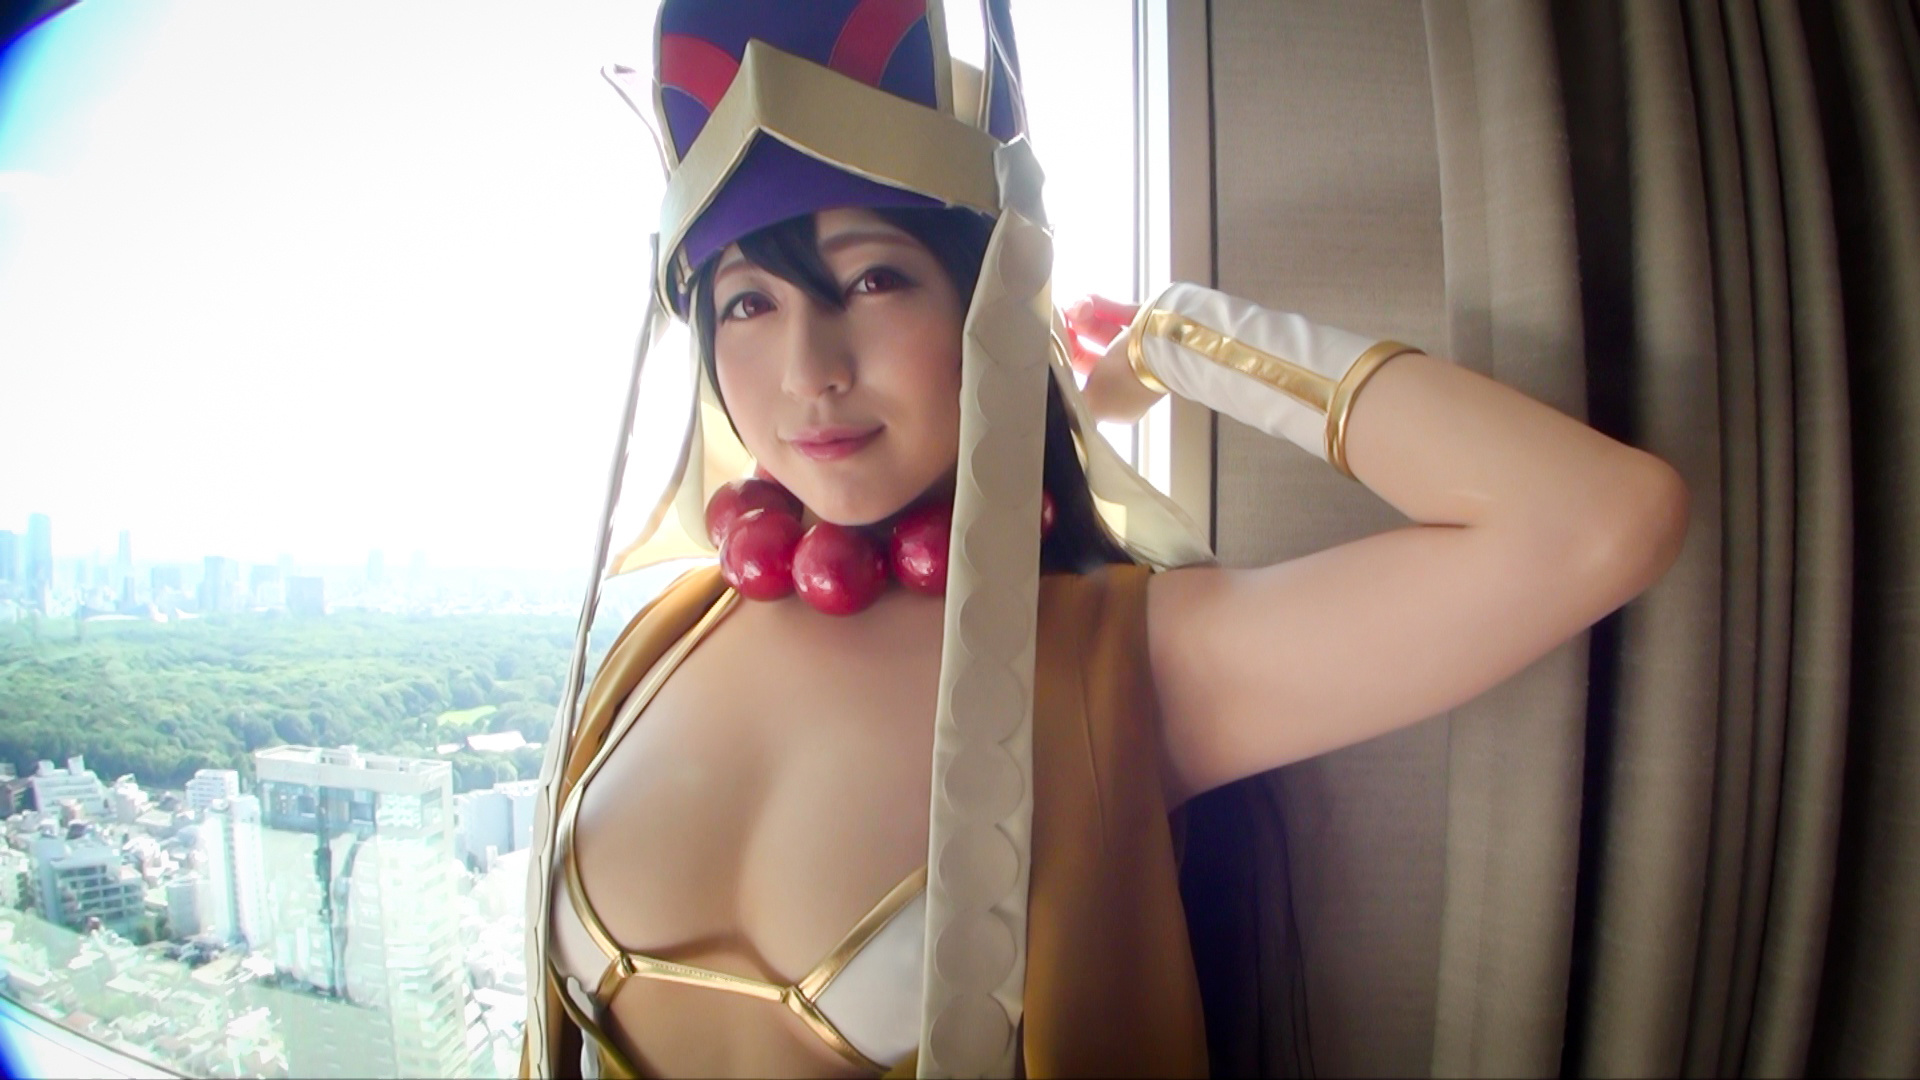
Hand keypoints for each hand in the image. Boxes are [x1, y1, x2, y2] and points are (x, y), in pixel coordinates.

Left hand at [1062, 293, 1160, 422]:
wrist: (1165, 346)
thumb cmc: (1126, 381)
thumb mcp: (1093, 405)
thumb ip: (1072, 409)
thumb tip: (1061, 414)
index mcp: (1117, 401)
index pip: (1086, 388)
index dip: (1067, 371)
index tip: (1051, 355)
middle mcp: (1127, 376)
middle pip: (1090, 356)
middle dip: (1072, 340)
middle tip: (1059, 327)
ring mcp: (1136, 347)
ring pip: (1100, 331)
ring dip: (1084, 317)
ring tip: (1077, 308)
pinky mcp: (1143, 319)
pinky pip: (1115, 312)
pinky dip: (1100, 305)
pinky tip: (1086, 300)